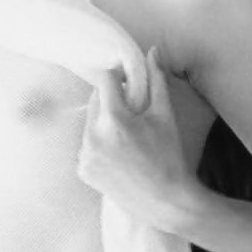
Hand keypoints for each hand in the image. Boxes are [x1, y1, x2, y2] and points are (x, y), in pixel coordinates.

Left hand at [76, 46, 198, 231]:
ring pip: (90, 122)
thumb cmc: (169, 156)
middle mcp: (93, 136)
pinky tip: (119, 152)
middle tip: (132, 109)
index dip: (118, 76)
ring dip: (104, 120)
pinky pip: (87, 144)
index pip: (105, 80)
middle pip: (95, 99)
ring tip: (127, 135)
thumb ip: (157, 80)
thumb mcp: (165, 116)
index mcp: (113, 119)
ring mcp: (84, 155)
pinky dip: (99, 142)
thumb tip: (153, 50)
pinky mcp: (83, 169)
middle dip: (111, 99)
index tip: (128, 82)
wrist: (165, 201)